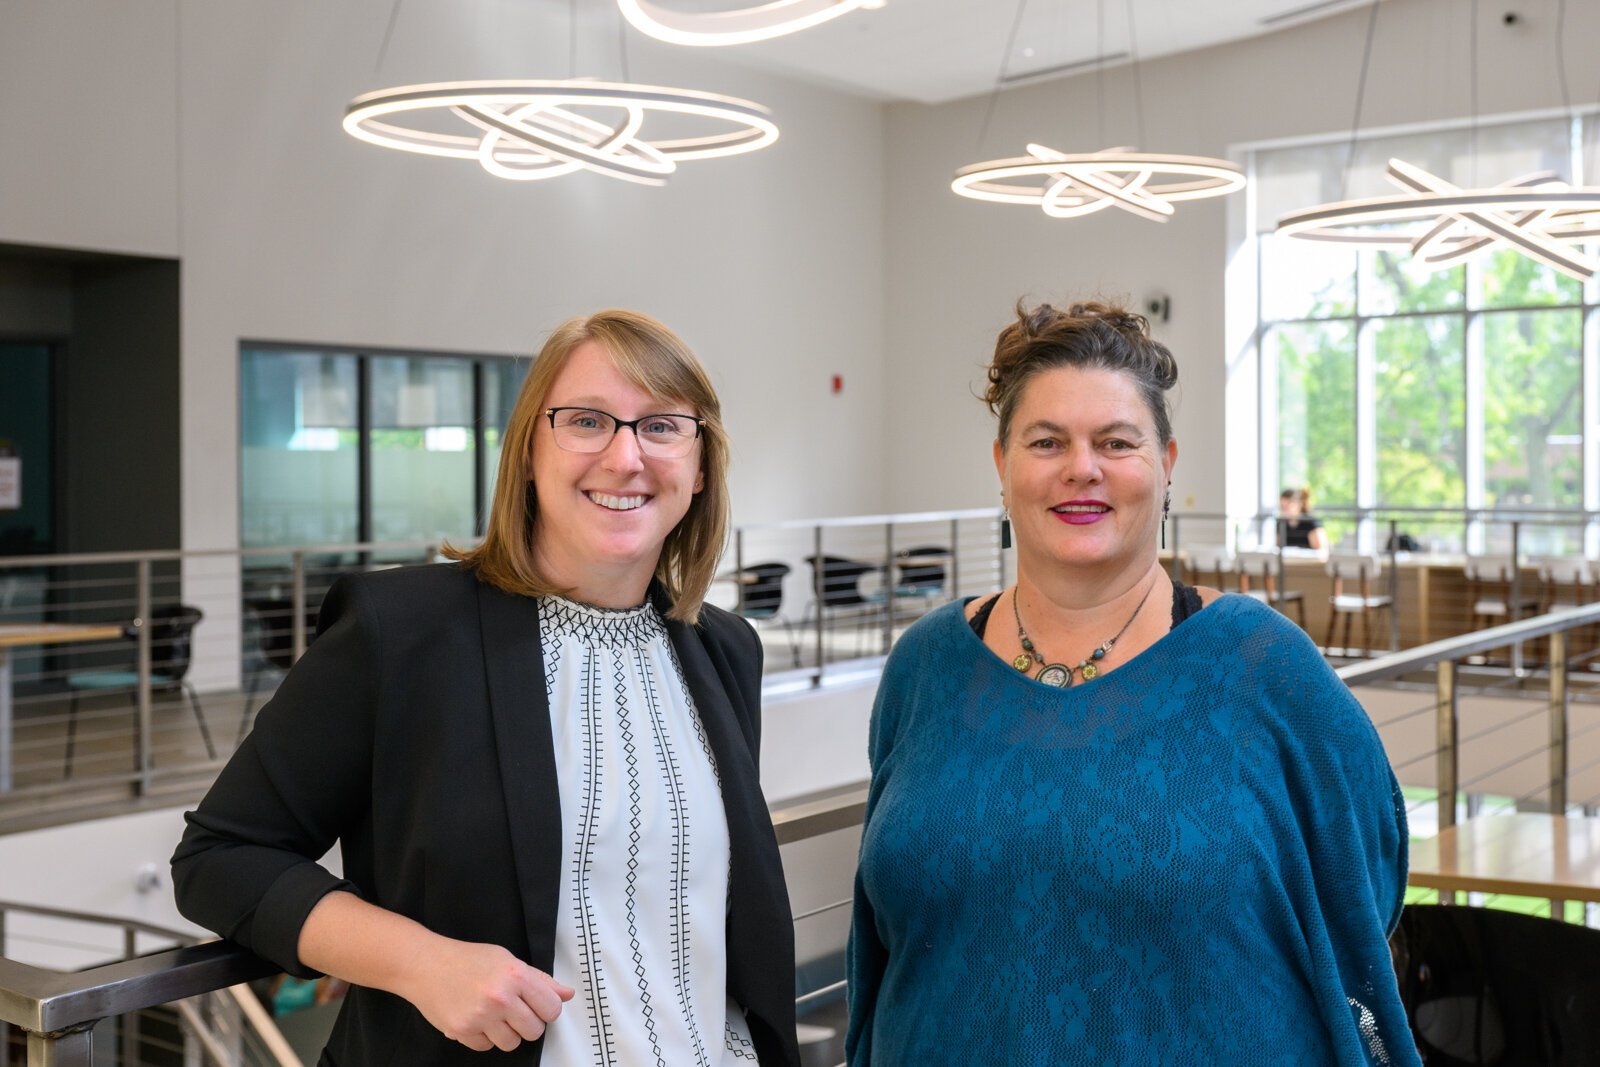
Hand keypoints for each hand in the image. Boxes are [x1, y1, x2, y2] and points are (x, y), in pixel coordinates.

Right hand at [403, 939, 575, 1051]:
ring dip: (507, 1033)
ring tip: (495, 1015)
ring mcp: (480, 1016)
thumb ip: (539, 980)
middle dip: (529, 1023)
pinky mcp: (462, 1031)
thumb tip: (566, 994)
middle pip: (534, 1030)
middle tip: (516, 1011)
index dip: (548, 1009)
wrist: (425, 965)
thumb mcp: (508, 960)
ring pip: (512, 1043)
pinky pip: (486, 1047)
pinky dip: (484, 1037)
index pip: (551, 1008)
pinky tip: (478, 1019)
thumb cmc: (467, 959)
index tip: (540, 1006)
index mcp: (516, 975)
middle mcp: (500, 997)